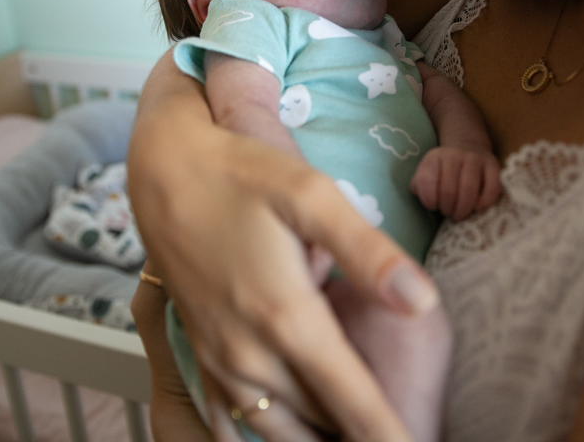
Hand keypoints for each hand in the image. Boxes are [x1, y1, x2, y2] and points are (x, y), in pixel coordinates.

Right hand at [128, 54, 438, 441]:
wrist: (161, 168)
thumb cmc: (239, 172)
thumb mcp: (310, 195)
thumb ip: (368, 252)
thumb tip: (422, 303)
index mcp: (286, 318)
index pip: (354, 402)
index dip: (388, 435)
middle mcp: (249, 352)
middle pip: (318, 425)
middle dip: (355, 437)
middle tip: (393, 436)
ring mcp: (219, 358)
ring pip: (275, 429)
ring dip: (312, 440)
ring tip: (346, 440)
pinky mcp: (199, 352)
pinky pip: (231, 419)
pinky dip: (260, 435)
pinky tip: (286, 434)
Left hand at [410, 146, 502, 220]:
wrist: (468, 145)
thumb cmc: (445, 169)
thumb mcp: (427, 171)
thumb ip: (419, 184)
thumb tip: (418, 193)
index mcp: (434, 157)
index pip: (426, 180)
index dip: (428, 200)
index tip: (433, 206)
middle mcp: (454, 154)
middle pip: (448, 190)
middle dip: (447, 208)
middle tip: (449, 213)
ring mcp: (475, 158)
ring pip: (469, 189)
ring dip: (463, 209)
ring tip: (460, 214)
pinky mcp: (493, 164)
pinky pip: (492, 187)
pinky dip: (484, 202)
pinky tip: (477, 207)